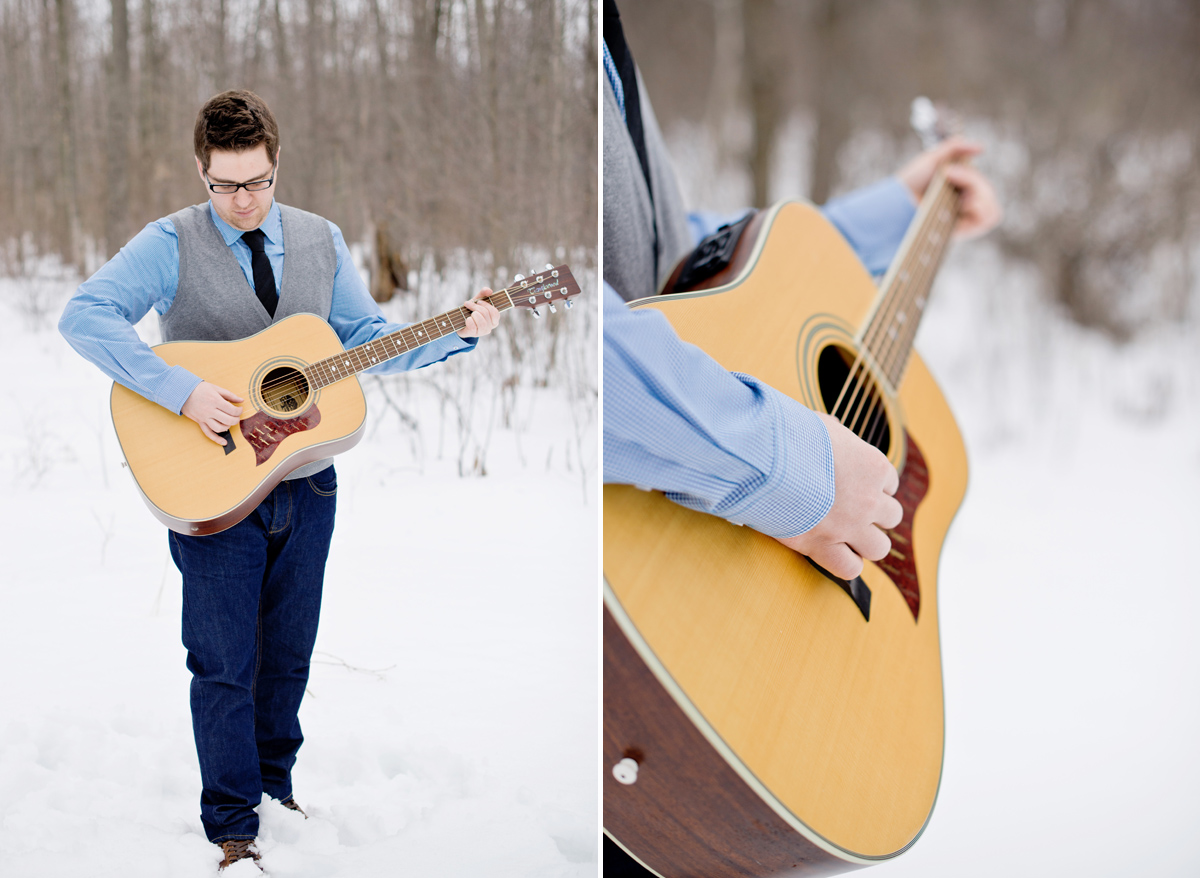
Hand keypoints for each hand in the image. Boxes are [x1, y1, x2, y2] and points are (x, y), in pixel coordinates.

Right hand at [181, 381, 243, 444]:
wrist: (182, 392)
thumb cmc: (200, 389)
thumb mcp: (216, 388)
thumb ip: (230, 395)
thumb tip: (241, 400)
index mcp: (215, 401)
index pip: (232, 410)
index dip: (239, 411)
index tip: (239, 409)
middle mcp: (210, 411)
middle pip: (228, 420)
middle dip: (236, 419)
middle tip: (237, 416)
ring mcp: (204, 418)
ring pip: (219, 428)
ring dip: (228, 427)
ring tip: (230, 422)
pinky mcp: (200, 422)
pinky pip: (208, 433)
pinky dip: (216, 439)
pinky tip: (224, 442)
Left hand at [458, 289, 501, 338]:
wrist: (459, 321)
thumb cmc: (470, 311)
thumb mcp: (477, 301)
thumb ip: (483, 294)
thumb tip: (489, 291)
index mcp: (494, 320)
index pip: (495, 312)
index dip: (486, 305)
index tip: (478, 301)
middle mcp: (490, 327)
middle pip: (486, 314)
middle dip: (476, 307)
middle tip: (468, 304)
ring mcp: (482, 332)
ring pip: (481, 322)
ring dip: (473, 314)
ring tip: (469, 313)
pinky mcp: (473, 334)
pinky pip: (473, 327)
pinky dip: (469, 321)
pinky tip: (467, 319)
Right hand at [775, 414, 902, 580]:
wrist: (768, 460)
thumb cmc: (791, 436)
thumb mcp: (823, 425)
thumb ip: (836, 436)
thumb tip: (832, 435)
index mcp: (873, 466)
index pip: (890, 483)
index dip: (871, 485)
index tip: (853, 484)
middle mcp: (869, 499)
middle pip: (892, 516)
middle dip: (874, 515)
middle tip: (851, 510)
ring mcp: (849, 526)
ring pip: (879, 547)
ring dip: (865, 542)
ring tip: (844, 535)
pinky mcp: (823, 546)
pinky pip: (851, 568)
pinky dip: (845, 563)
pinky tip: (831, 551)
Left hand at [896, 135, 1001, 239]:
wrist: (893, 200)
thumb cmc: (909, 182)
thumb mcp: (932, 159)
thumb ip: (955, 148)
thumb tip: (982, 148)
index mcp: (961, 194)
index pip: (985, 190)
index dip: (974, 178)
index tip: (949, 170)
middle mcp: (964, 211)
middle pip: (989, 197)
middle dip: (973, 181)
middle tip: (948, 174)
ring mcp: (962, 223)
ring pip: (991, 211)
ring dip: (979, 195)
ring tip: (957, 192)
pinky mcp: (958, 232)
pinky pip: (984, 221)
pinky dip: (979, 207)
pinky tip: (962, 203)